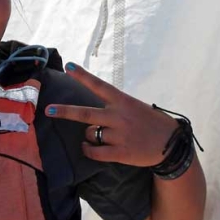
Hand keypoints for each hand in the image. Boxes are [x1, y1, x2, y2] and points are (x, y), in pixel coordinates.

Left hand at [45, 62, 177, 166]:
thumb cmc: (151, 123)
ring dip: (88, 136)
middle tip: (48, 110)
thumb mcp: (136, 107)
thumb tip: (93, 116)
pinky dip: (88, 150)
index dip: (82, 75)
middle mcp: (118, 117)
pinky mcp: (120, 153)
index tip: (68, 66)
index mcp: (123, 102)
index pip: (99, 85)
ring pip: (90, 134)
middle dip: (65, 111)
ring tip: (95, 136)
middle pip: (85, 113)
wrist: (171, 145)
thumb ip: (116, 107)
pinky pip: (95, 152)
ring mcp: (119, 135)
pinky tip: (88, 149)